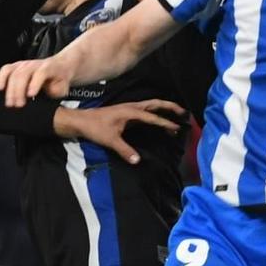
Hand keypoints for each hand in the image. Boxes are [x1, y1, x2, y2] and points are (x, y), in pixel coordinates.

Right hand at [0, 54, 76, 105]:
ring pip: (14, 73)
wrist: (59, 66)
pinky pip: (6, 69)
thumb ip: (55, 91)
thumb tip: (47, 94)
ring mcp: (24, 64)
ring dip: (10, 89)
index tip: (30, 95)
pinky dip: (1, 78)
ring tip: (10, 102)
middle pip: (23, 74)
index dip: (34, 83)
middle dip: (19, 90)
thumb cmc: (59, 80)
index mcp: (49, 67)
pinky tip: (0, 89)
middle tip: (18, 105)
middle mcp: (35, 64)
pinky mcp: (16, 66)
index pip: (41, 73)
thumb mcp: (63, 87)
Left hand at [54, 100, 185, 164]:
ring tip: (177, 113)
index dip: (166, 123)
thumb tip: (137, 161)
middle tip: (184, 112)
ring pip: (151, 105)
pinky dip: (155, 112)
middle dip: (170, 107)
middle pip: (155, 104)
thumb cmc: (94, 128)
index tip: (177, 128)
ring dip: (164, 108)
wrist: (81, 121)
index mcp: (130, 112)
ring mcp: (129, 109)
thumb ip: (125, 150)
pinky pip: (145, 110)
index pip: (152, 117)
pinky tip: (158, 119)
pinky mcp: (126, 113)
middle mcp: (132, 107)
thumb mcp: (110, 140)